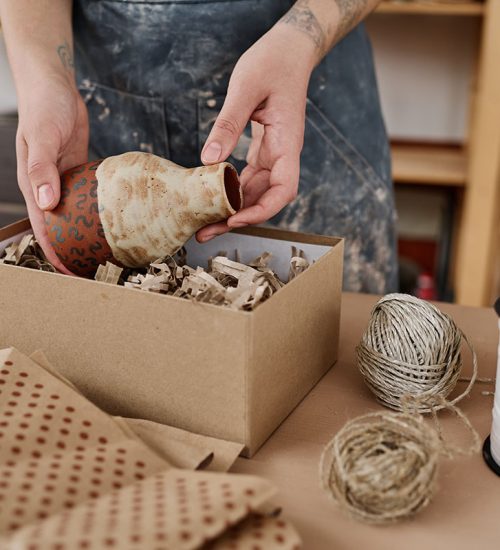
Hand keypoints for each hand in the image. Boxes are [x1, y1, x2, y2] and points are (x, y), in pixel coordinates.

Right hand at [16, 74, 88, 273]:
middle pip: (61, 227)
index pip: (43, 228)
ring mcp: (65, 182)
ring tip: (106, 253)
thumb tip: (45, 203)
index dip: (54, 253)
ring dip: (87, 234)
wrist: (55, 87)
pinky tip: (113, 222)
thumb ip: (41, 169)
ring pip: (76, 216)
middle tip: (96, 270)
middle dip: (73, 250)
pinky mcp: (80, 174)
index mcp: (33, 186)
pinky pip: (89, 198)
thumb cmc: (43, 108)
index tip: (69, 274)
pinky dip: (97, 212)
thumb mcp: (41, 137)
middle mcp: (49, 189)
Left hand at [197, 23, 316, 241]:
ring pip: (256, 192)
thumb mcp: (245, 88)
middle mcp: (284, 155)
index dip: (261, 210)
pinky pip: (250, 178)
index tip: (235, 218)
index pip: (284, 190)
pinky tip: (213, 196)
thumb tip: (209, 160)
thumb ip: (228, 124)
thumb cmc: (273, 62)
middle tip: (204, 232)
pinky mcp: (264, 150)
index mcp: (288, 143)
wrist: (289, 50)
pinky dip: (233, 190)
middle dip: (237, 219)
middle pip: (265, 199)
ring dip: (233, 209)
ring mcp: (275, 154)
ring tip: (203, 222)